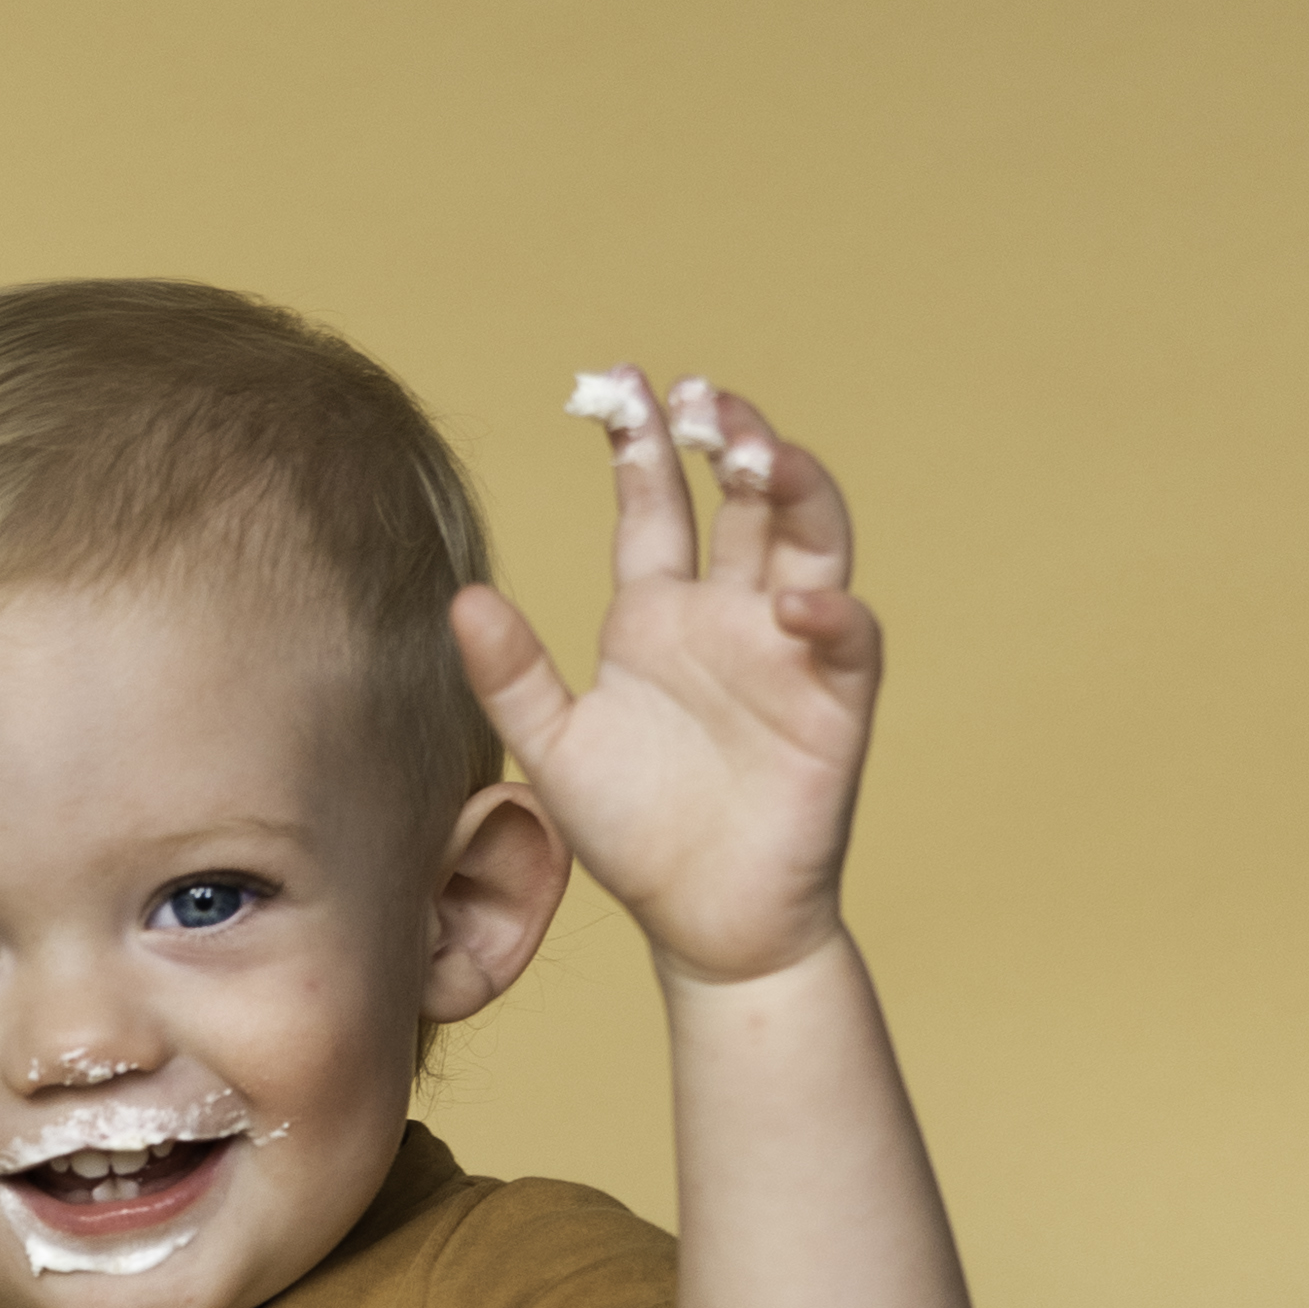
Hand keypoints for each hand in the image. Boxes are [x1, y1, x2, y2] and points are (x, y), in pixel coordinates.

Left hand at [450, 372, 880, 986]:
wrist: (705, 923)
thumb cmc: (636, 834)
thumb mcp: (555, 749)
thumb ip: (513, 675)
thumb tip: (462, 598)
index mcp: (656, 616)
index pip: (654, 506)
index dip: (639, 445)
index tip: (616, 384)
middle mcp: (728, 616)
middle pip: (741, 501)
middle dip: (728, 441)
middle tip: (701, 399)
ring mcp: (786, 652)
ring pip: (809, 543)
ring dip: (795, 491)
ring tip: (758, 454)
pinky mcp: (834, 703)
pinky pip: (846, 640)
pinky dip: (830, 614)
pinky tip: (796, 602)